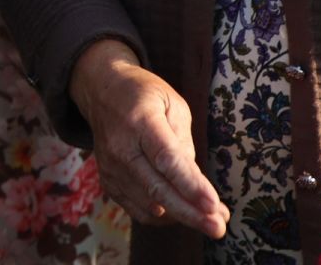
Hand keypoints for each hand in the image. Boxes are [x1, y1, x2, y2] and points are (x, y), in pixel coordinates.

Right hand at [70, 39, 227, 236]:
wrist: (102, 92)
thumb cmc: (144, 94)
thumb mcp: (172, 103)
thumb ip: (183, 141)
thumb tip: (193, 182)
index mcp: (141, 120)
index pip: (166, 158)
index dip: (190, 184)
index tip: (214, 205)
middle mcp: (121, 147)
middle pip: (157, 188)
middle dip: (191, 213)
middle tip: (218, 228)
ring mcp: (111, 167)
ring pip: (148, 204)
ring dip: (182, 217)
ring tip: (211, 222)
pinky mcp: (108, 181)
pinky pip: (137, 209)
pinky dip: (162, 217)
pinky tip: (183, 214)